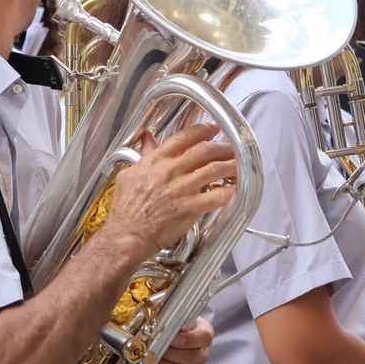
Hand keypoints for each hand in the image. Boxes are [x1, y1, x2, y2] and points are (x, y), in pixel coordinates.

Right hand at [103, 124, 237, 257]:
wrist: (127, 234)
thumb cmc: (126, 210)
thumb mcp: (128, 176)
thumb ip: (143, 156)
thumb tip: (148, 140)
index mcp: (155, 161)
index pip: (184, 137)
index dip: (203, 130)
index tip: (213, 129)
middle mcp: (170, 171)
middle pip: (205, 150)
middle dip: (222, 147)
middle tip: (231, 149)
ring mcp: (182, 189)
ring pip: (215, 169)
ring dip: (231, 166)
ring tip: (238, 167)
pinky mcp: (191, 208)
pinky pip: (218, 196)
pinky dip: (231, 191)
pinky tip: (237, 189)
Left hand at [149, 317, 213, 363]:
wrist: (166, 335)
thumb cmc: (171, 323)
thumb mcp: (174, 314)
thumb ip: (170, 316)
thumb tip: (156, 319)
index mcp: (203, 334)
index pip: (205, 337)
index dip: (189, 339)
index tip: (173, 337)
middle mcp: (200, 354)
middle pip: (191, 358)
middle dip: (169, 352)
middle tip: (153, 346)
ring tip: (147, 355)